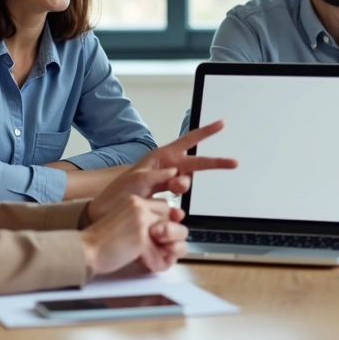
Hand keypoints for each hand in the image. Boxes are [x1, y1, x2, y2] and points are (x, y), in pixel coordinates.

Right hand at [79, 196, 181, 274]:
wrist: (84, 251)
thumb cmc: (102, 242)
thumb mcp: (127, 226)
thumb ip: (146, 225)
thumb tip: (170, 237)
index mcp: (134, 201)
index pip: (164, 206)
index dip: (165, 222)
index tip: (160, 235)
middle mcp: (139, 206)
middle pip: (172, 217)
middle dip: (172, 234)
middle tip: (164, 247)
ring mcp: (140, 221)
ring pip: (172, 233)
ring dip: (168, 249)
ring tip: (159, 256)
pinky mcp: (140, 239)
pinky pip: (159, 255)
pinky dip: (156, 264)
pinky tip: (147, 265)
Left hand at [85, 121, 237, 224]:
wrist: (106, 215)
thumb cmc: (117, 194)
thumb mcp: (136, 180)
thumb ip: (157, 175)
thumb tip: (176, 172)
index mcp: (160, 157)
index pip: (187, 141)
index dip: (205, 133)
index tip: (221, 124)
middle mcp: (166, 168)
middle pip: (195, 163)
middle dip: (214, 163)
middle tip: (233, 163)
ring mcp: (167, 183)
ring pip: (188, 181)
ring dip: (185, 186)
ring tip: (174, 190)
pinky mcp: (167, 199)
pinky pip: (181, 199)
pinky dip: (181, 203)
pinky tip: (174, 209)